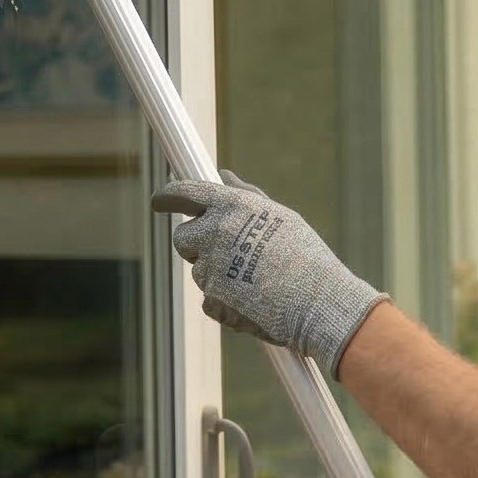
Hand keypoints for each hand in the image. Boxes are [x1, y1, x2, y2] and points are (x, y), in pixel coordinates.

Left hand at [151, 172, 385, 375]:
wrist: (319, 302)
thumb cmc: (306, 257)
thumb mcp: (279, 217)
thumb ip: (244, 195)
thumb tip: (221, 175)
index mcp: (231, 206)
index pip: (184, 193)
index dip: (167, 196)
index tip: (159, 201)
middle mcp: (214, 234)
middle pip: (182, 237)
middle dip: (195, 243)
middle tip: (224, 250)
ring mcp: (210, 268)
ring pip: (199, 270)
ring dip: (218, 273)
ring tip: (256, 280)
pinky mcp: (211, 298)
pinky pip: (208, 298)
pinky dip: (224, 300)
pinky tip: (254, 300)